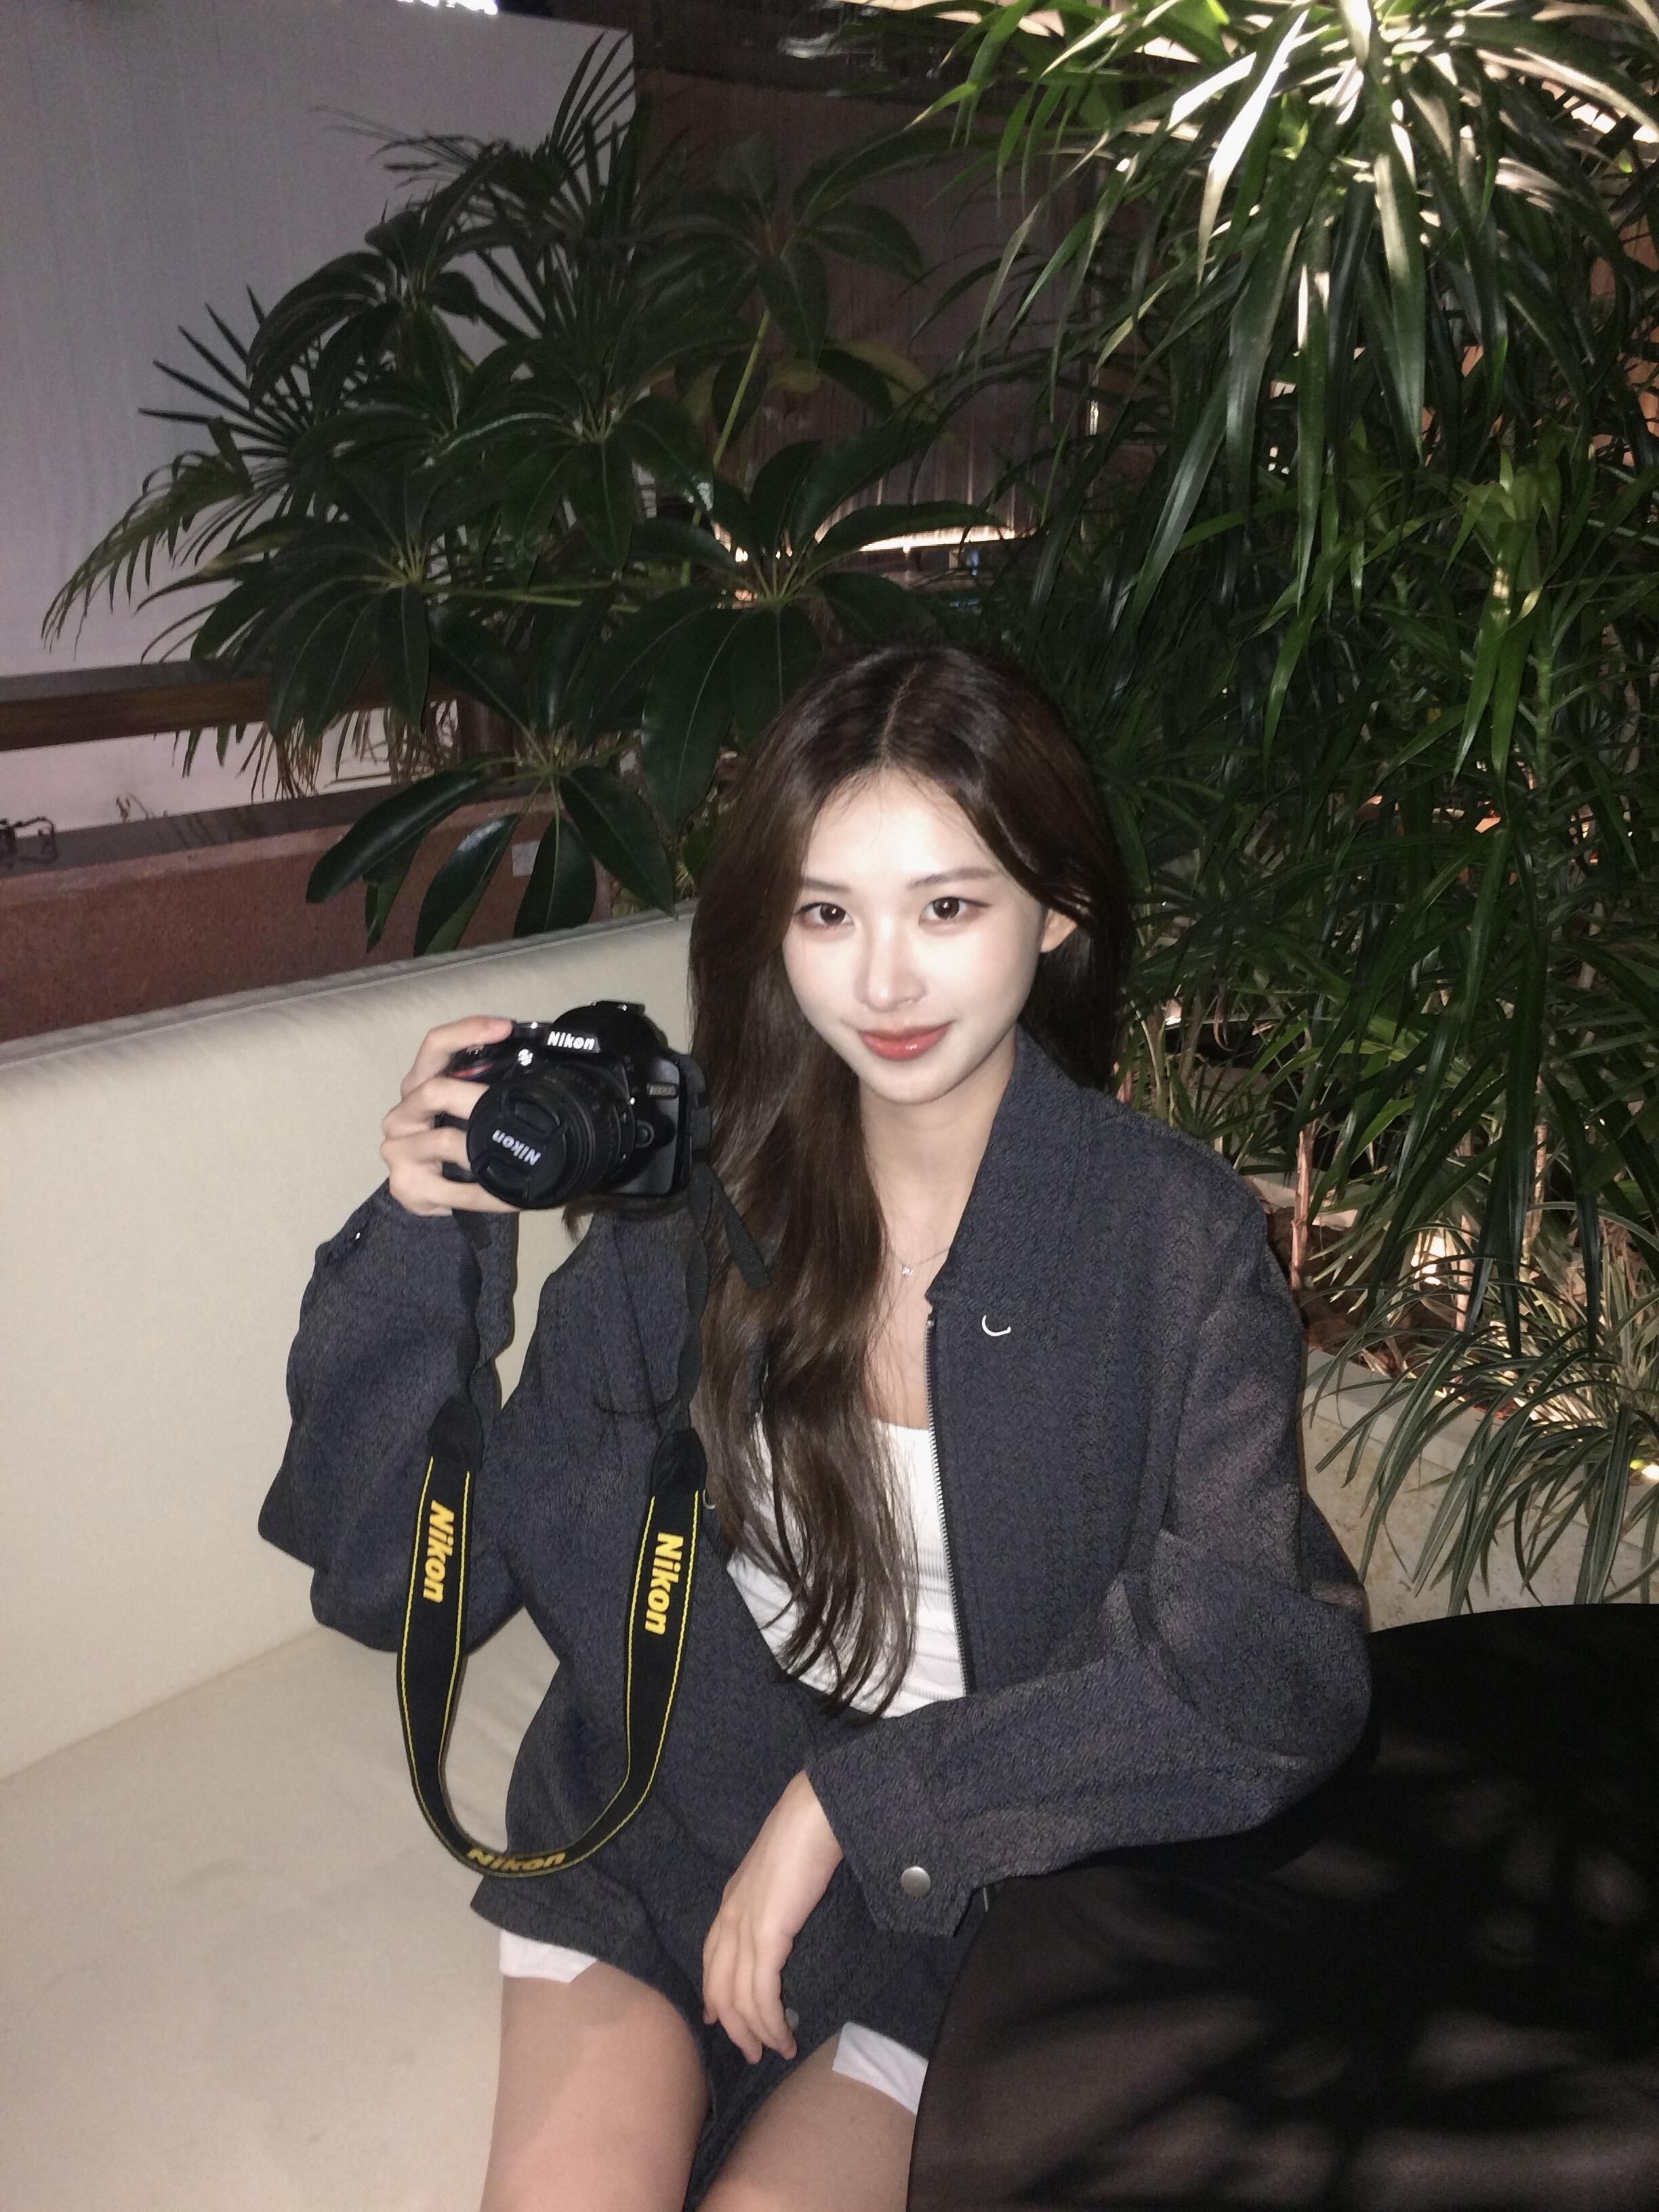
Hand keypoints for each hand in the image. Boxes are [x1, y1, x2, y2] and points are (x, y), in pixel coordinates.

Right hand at [381, 1016, 517, 1216]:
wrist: (427, 1194)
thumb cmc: (454, 1143)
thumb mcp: (465, 1110)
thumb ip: (483, 1087)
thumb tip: (540, 1072)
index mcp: (419, 1084)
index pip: (435, 1046)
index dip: (467, 1031)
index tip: (505, 1027)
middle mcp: (402, 1113)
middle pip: (434, 1091)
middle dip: (478, 1096)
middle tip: (516, 1104)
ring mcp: (398, 1150)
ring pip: (446, 1141)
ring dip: (484, 1149)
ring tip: (517, 1155)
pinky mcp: (405, 1186)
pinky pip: (456, 1192)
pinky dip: (489, 1195)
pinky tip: (512, 1197)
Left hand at [702, 1771, 843, 2064]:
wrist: (813, 1814)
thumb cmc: (804, 1835)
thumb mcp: (777, 1873)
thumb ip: (770, 1898)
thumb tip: (779, 1918)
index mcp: (731, 1902)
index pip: (712, 1960)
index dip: (714, 1995)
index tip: (720, 2021)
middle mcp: (729, 1919)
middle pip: (719, 1988)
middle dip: (734, 2026)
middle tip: (753, 2052)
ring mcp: (744, 1929)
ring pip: (738, 1999)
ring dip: (757, 2033)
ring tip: (777, 2050)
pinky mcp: (766, 1937)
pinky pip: (761, 1994)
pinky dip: (771, 2022)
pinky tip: (785, 2035)